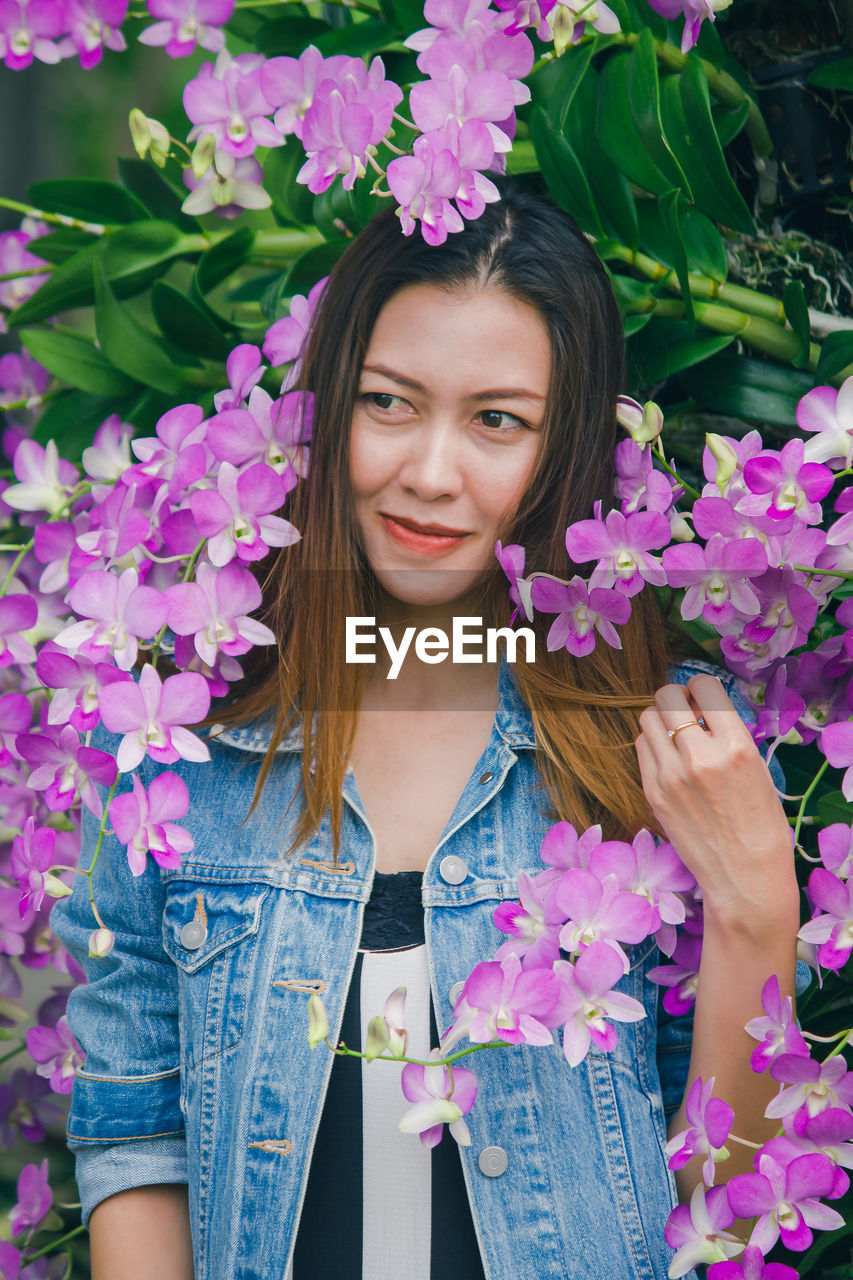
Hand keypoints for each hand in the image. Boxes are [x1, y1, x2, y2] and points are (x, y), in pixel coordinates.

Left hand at [634, 673, 797, 927]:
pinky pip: (641, 748)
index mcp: (735, 747)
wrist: (744, 876)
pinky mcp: (652, 792)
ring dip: (661, 720)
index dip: (702, 688)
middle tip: (686, 711)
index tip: (704, 698)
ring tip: (677, 736)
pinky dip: (653, 745)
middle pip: (666, 696)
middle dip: (676, 698)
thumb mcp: (757, 769)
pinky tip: (669, 759)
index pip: (704, 687)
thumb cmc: (759, 824)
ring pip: (647, 719)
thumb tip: (702, 709)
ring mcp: (670, 776)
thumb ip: (727, 735)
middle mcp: (699, 756)